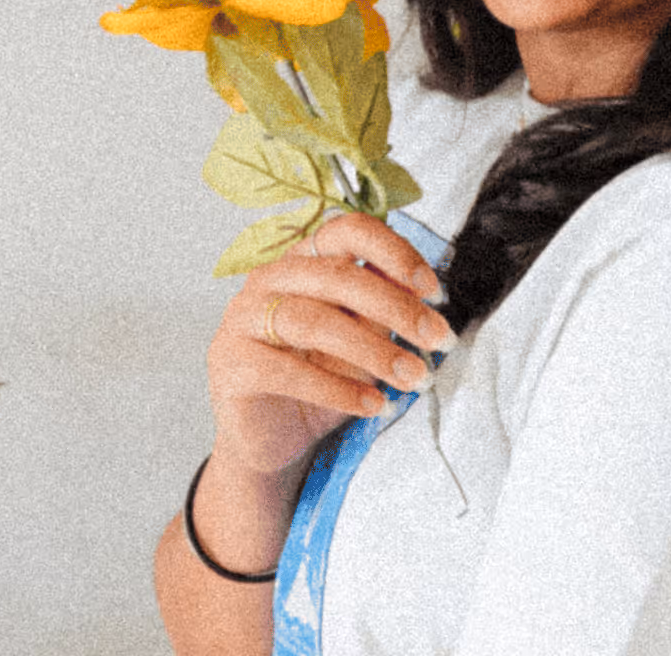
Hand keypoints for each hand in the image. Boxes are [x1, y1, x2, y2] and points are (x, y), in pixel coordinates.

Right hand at [205, 211, 456, 480]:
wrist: (272, 440)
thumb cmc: (318, 380)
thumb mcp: (361, 340)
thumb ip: (382, 310)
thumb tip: (425, 294)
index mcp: (304, 260)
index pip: (347, 230)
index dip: (395, 252)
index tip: (434, 290)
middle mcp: (270, 279)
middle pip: (338, 276)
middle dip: (398, 308)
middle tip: (438, 340)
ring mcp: (244, 318)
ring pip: (314, 321)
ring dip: (374, 352)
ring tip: (412, 378)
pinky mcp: (232, 363)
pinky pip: (288, 371)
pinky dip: (338, 390)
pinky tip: (373, 404)